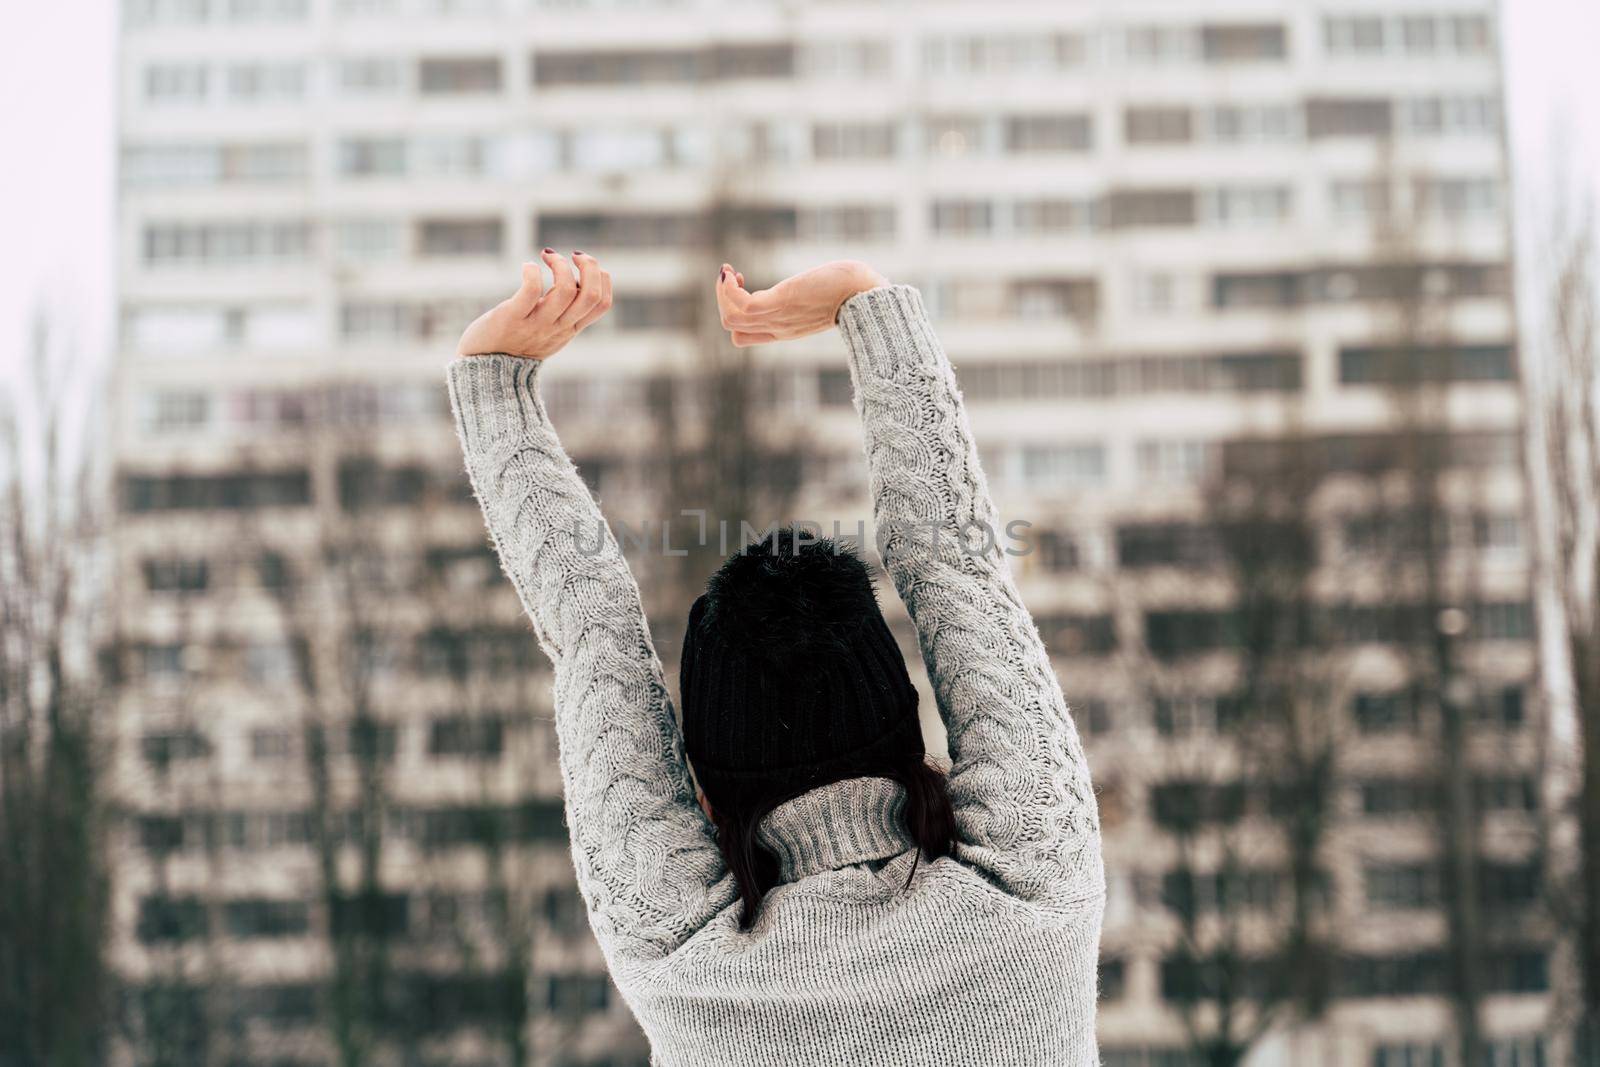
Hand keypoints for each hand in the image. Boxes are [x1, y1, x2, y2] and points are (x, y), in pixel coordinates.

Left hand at [455, 249, 612, 358]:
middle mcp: (558, 328)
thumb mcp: (550, 331)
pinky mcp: (511, 318)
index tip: (583, 266)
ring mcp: (536, 324)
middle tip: (574, 255)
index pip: (602, 304)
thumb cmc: (517, 343)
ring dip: (560, 264)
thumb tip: (578, 281)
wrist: (484, 367)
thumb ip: (565, 313)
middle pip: (590, 295)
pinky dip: (532, 271)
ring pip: (565, 290)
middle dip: (590, 266)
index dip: (602, 278)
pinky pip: (530, 290)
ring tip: (547, 256)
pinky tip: (527, 266)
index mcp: (570, 329)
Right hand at [715, 259, 887, 347]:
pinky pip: (741, 304)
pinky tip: (731, 270)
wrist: (866, 294)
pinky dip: (727, 288)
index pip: (743, 336)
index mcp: (785, 330)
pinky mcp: (781, 303)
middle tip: (732, 276)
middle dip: (723, 299)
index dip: (734, 311)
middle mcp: (779, 328)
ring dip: (722, 292)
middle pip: (732, 326)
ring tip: (728, 272)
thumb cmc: (851, 290)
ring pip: (730, 318)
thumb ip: (808, 296)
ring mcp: (778, 318)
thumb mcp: (819, 297)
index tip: (743, 285)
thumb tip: (817, 283)